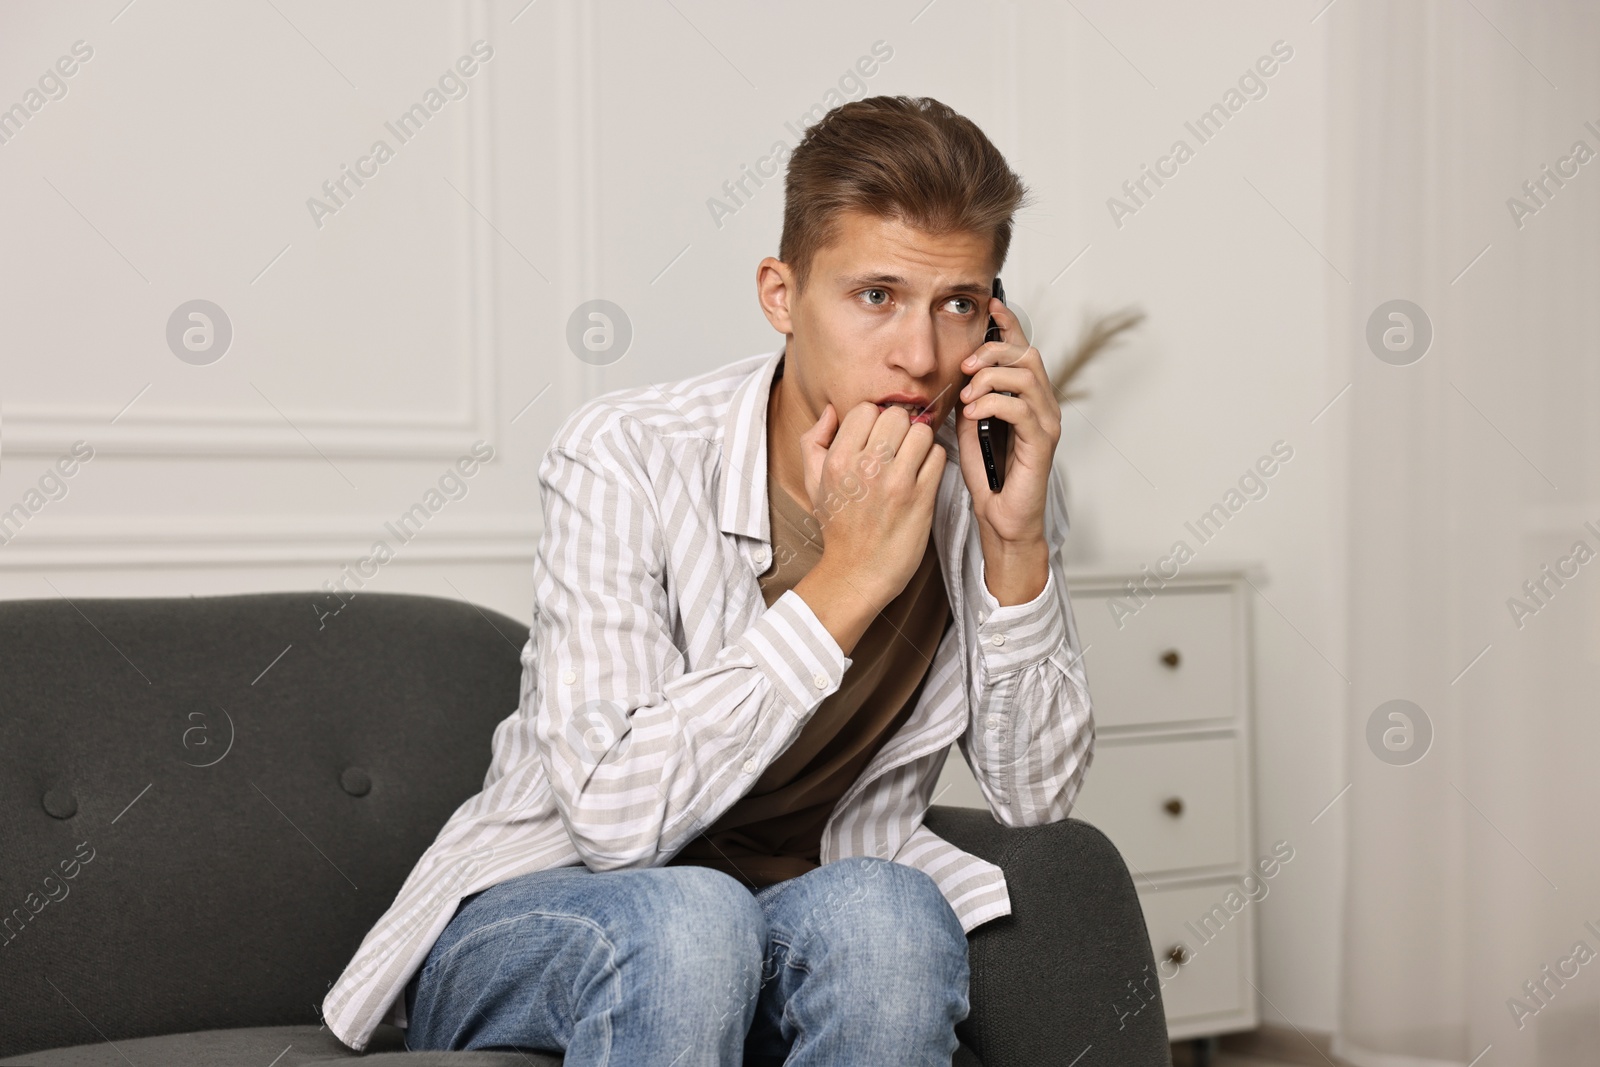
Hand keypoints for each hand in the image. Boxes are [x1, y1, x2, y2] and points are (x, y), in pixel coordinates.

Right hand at [799, 401, 946, 609]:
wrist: (857, 572)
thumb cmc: (838, 528)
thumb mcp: (813, 482)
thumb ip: (814, 441)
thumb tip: (830, 411)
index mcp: (838, 460)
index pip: (866, 409)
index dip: (874, 419)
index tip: (876, 435)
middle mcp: (867, 467)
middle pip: (897, 415)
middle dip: (899, 427)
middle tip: (896, 445)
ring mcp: (896, 481)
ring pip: (922, 432)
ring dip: (920, 441)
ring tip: (911, 458)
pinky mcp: (921, 497)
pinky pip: (938, 456)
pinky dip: (933, 460)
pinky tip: (922, 473)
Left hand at [955, 297, 1061, 547]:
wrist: (1001, 520)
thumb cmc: (988, 479)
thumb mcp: (970, 429)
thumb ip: (970, 400)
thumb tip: (958, 376)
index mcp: (1027, 399)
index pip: (1022, 350)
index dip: (1009, 325)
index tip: (990, 306)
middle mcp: (1043, 406)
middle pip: (1027, 356)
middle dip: (992, 352)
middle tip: (964, 365)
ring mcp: (1046, 423)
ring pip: (1026, 376)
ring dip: (990, 378)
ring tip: (967, 395)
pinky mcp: (1042, 443)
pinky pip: (1021, 408)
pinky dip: (993, 403)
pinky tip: (973, 413)